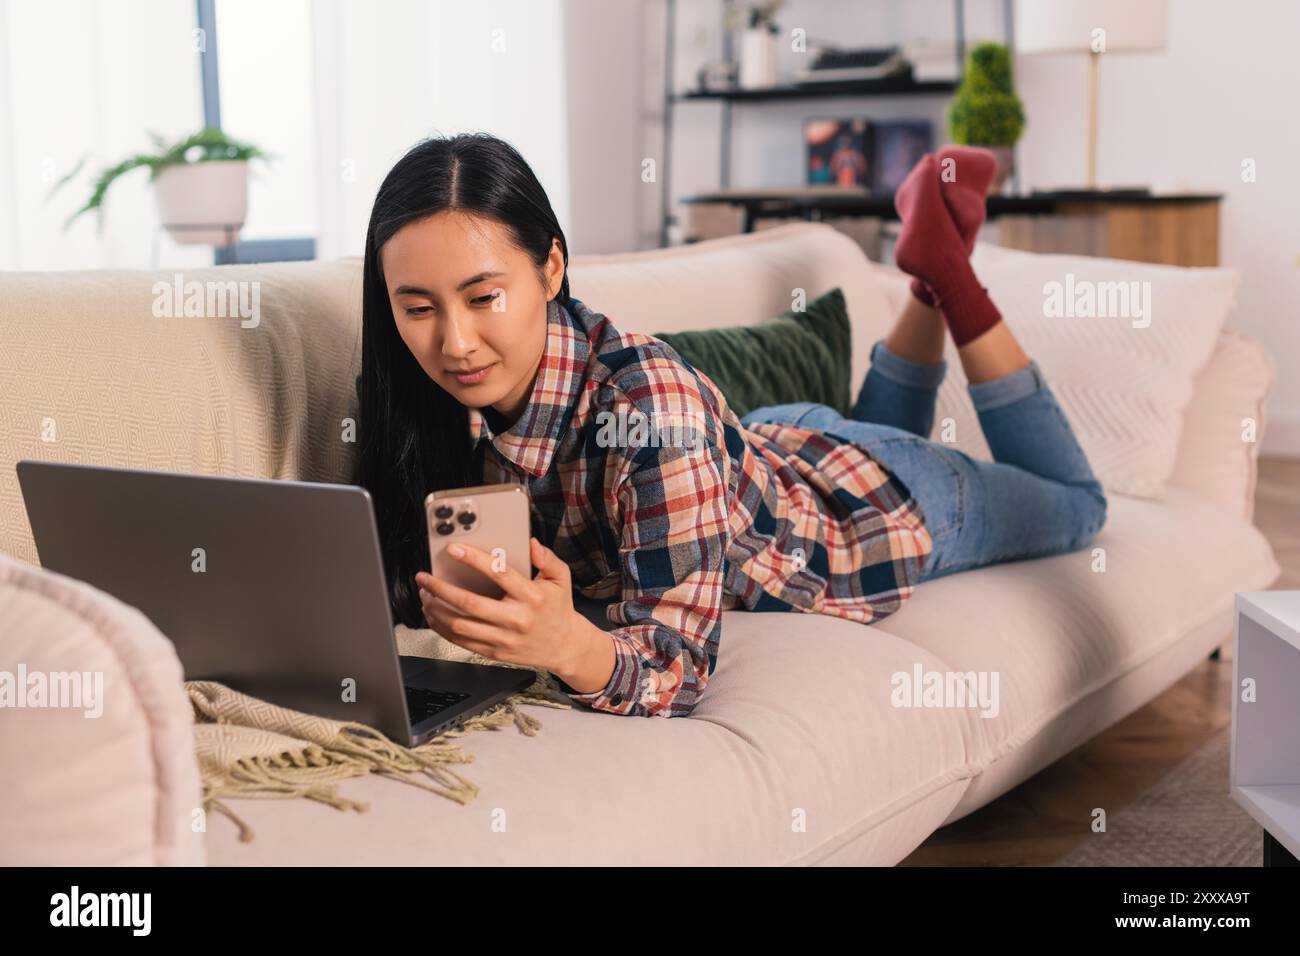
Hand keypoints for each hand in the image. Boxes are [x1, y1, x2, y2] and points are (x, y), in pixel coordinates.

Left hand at [414, 537, 593, 678]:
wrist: (564, 647)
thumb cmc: (558, 609)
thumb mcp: (561, 579)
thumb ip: (548, 559)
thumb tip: (532, 544)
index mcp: (531, 597)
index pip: (499, 574)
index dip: (474, 559)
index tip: (454, 549)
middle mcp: (515, 619)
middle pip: (469, 603)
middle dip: (441, 588)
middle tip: (425, 577)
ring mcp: (503, 639)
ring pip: (459, 625)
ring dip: (436, 609)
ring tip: (425, 594)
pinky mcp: (494, 653)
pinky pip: (461, 641)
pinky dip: (442, 627)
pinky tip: (434, 614)